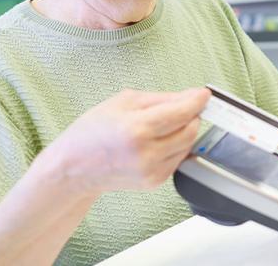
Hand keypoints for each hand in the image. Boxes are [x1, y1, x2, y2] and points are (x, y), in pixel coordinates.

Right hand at [45, 87, 209, 194]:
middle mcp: (146, 154)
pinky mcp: (154, 182)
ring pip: (188, 145)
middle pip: (191, 130)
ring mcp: (151, 171)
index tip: (203, 94)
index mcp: (136, 129)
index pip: (182, 113)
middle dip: (191, 115)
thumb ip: (162, 98)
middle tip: (181, 107)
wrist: (74, 168)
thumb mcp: (124, 101)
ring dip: (184, 131)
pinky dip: (175, 147)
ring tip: (161, 125)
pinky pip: (178, 158)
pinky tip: (156, 142)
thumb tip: (192, 97)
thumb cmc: (93, 131)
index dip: (197, 101)